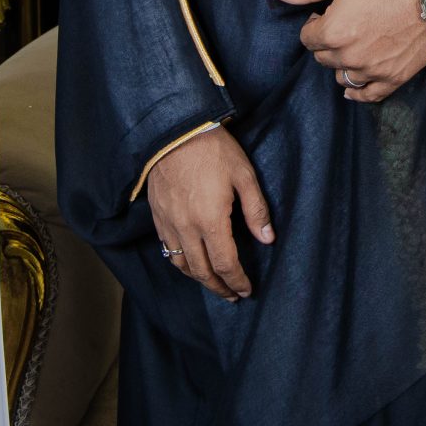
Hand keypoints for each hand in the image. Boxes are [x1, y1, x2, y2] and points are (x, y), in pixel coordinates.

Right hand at [144, 127, 274, 300]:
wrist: (174, 130)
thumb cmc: (213, 150)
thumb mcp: (244, 175)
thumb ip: (256, 210)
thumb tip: (268, 239)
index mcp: (211, 220)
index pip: (226, 264)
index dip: (237, 281)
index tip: (246, 290)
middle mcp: (186, 227)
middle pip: (202, 271)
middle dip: (219, 287)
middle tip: (232, 295)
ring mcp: (169, 223)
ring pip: (182, 264)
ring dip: (199, 279)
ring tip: (214, 284)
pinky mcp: (157, 215)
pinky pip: (167, 249)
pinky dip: (180, 263)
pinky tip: (191, 262)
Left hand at [274, 0, 425, 102]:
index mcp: (332, 32)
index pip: (308, 39)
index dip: (315, 24)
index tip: (327, 14)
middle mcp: (348, 56)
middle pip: (323, 58)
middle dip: (328, 43)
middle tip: (344, 26)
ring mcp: (371, 71)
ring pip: (342, 77)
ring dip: (342, 63)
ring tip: (355, 46)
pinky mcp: (392, 79)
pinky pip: (367, 95)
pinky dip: (359, 91)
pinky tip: (355, 85)